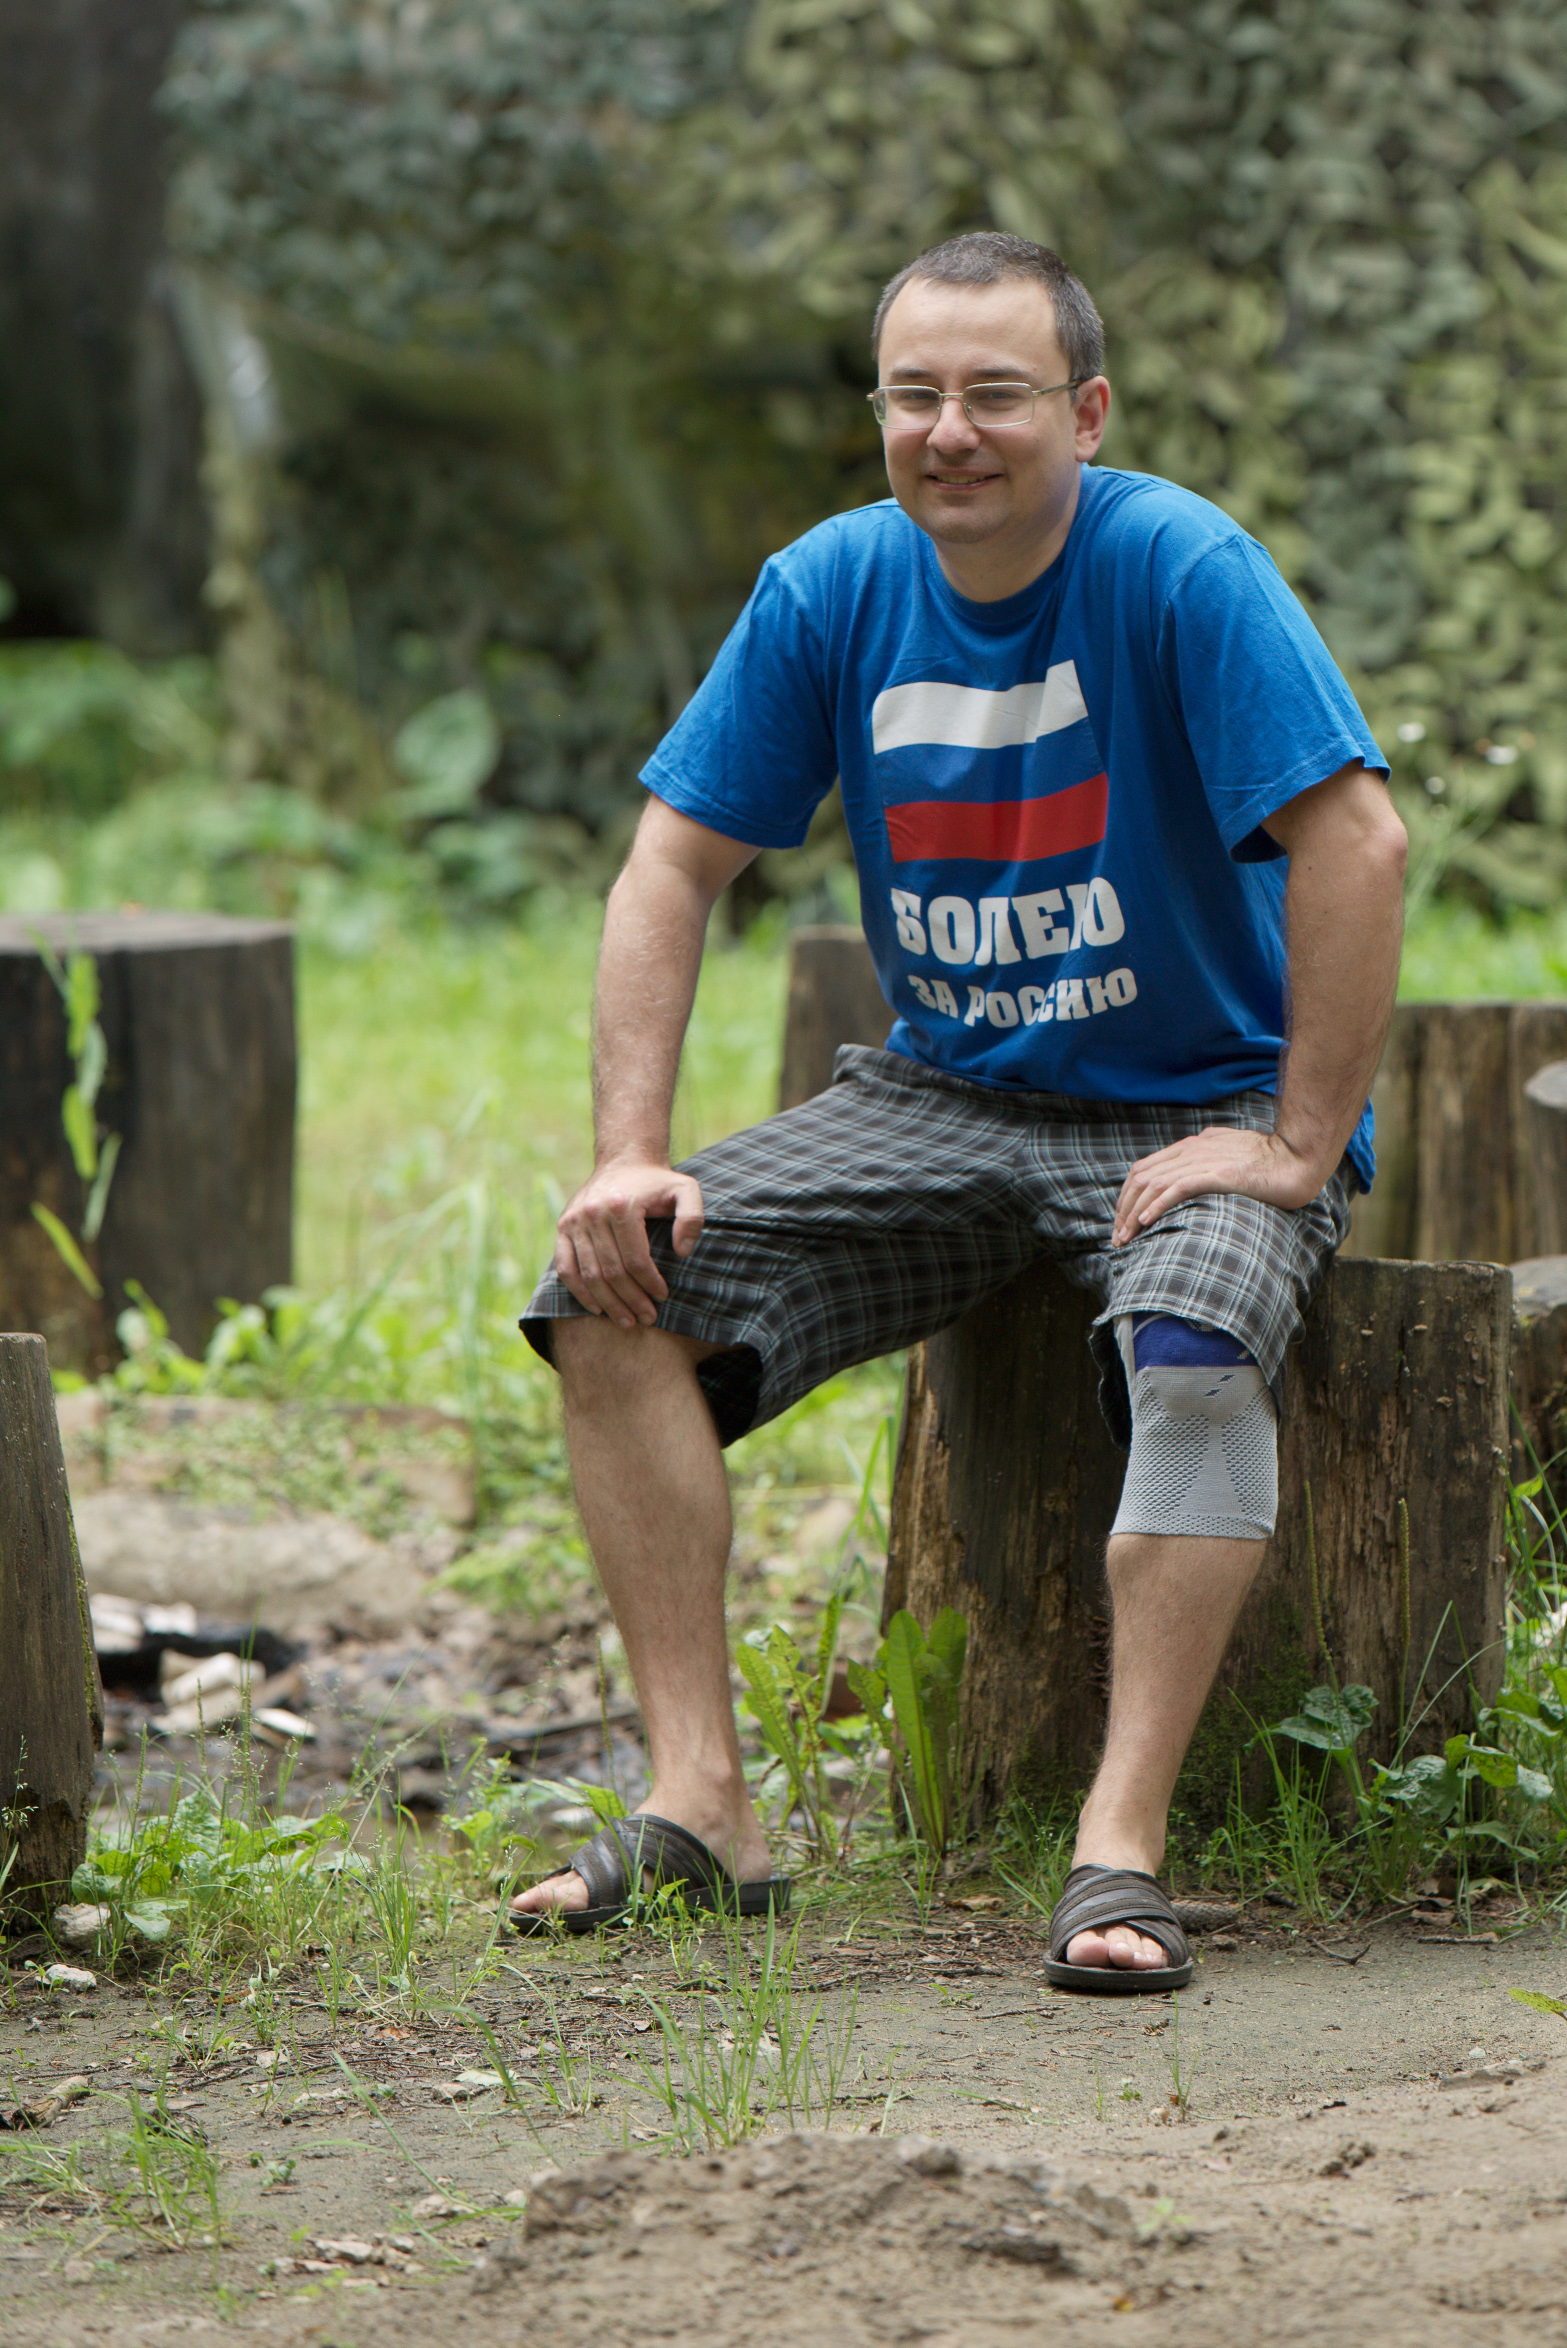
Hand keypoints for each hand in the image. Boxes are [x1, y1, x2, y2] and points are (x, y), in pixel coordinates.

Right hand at [554, 1161, 704, 1329]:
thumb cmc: (658, 1182)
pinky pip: (566, 1267)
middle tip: (647, 1318)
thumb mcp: (686, 1190)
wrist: (624, 1161)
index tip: (663, 1296)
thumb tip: (681, 1252)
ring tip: (626, 1321)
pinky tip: (596, 1308)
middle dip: (631, 1300)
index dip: (650, 1283)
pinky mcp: (563, 1226)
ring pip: (589, 1274)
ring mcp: (575, 1220)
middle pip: (611, 1271)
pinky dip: (579, 1291)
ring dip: (608, 1303)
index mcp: (623, 1205)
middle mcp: (594, 1212)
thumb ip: (692, 1218)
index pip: (636, 1259)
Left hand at [1111, 1127, 1324, 1247]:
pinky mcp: (1216, 1174)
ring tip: (1126, 1238)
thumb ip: (1208, 1158)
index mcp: (1191, 1145)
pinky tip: (1146, 1223)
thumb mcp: (1228, 1153)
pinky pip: (1176, 1188)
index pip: (1144, 1169)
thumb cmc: (1268, 1160)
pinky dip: (1157, 1205)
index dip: (1128, 1196)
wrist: (1296, 1158)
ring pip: (1153, 1185)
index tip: (1123, 1221)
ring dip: (1134, 1214)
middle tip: (1118, 1237)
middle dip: (1124, 1209)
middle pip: (1141, 1178)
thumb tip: (1193, 1171)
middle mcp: (1190, 1149)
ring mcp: (1202, 1160)